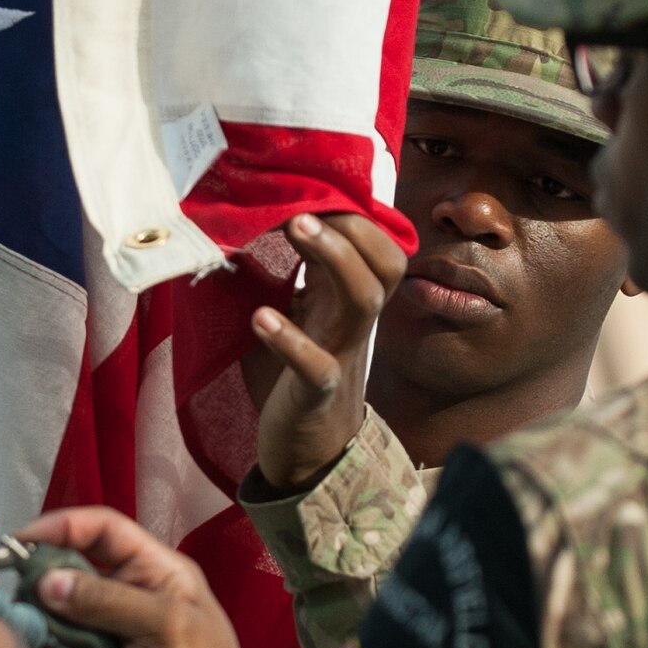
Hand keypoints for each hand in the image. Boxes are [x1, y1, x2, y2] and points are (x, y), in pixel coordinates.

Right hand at [18, 507, 295, 647]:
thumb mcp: (164, 629)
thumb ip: (106, 599)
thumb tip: (46, 582)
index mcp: (157, 574)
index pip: (101, 529)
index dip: (59, 528)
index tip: (15, 545)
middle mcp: (130, 600)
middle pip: (68, 579)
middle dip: (48, 601)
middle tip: (32, 622)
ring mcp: (111, 642)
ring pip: (57, 627)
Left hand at [240, 214, 405, 493]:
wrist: (308, 456)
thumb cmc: (301, 376)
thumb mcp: (307, 318)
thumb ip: (305, 275)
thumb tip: (290, 216)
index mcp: (350, 304)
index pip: (380, 249)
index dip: (356, 218)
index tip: (313, 192)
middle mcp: (353, 325)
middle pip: (385, 267)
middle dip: (355, 230)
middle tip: (308, 205)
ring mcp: (340, 357)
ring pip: (362, 303)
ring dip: (333, 260)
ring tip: (295, 229)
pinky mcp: (316, 394)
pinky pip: (316, 366)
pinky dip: (289, 340)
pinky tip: (262, 317)